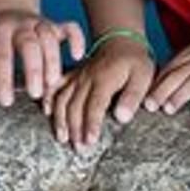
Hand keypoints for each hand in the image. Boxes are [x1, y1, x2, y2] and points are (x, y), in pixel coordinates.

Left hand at [0, 8, 86, 107]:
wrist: (1, 12)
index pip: (0, 53)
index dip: (3, 77)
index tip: (6, 102)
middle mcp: (19, 25)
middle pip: (29, 43)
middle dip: (33, 69)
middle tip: (34, 95)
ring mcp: (38, 24)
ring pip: (50, 38)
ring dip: (53, 61)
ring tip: (52, 85)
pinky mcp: (55, 26)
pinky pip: (70, 28)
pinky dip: (76, 39)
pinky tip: (77, 56)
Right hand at [49, 35, 154, 151]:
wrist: (120, 42)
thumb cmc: (134, 62)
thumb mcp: (143, 76)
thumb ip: (133, 97)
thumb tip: (122, 118)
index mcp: (105, 78)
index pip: (95, 104)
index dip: (92, 124)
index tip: (90, 140)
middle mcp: (87, 77)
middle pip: (76, 105)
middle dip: (76, 128)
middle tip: (79, 148)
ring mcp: (76, 76)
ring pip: (62, 98)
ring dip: (61, 119)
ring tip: (63, 138)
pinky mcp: (71, 75)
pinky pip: (55, 86)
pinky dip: (48, 98)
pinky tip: (46, 112)